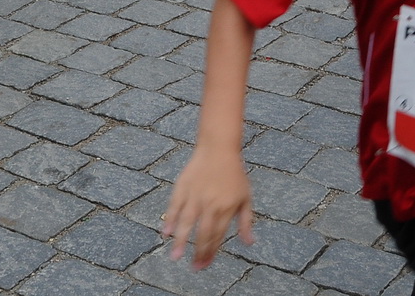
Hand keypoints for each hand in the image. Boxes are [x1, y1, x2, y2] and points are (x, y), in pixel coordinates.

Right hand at [164, 146, 254, 268]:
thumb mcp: (245, 197)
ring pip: (187, 222)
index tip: (204, 264)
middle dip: (198, 252)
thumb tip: (249, 243)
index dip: (211, 252)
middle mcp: (210, 203)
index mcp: (226, 207)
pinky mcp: (183, 186)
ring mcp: (195, 195)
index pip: (217, 235)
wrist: (219, 148)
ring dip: (181, 241)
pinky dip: (170, 219)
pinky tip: (166, 233)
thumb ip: (245, 222)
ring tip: (175, 256)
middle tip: (194, 267)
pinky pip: (175, 206)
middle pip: (203, 233)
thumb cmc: (234, 174)